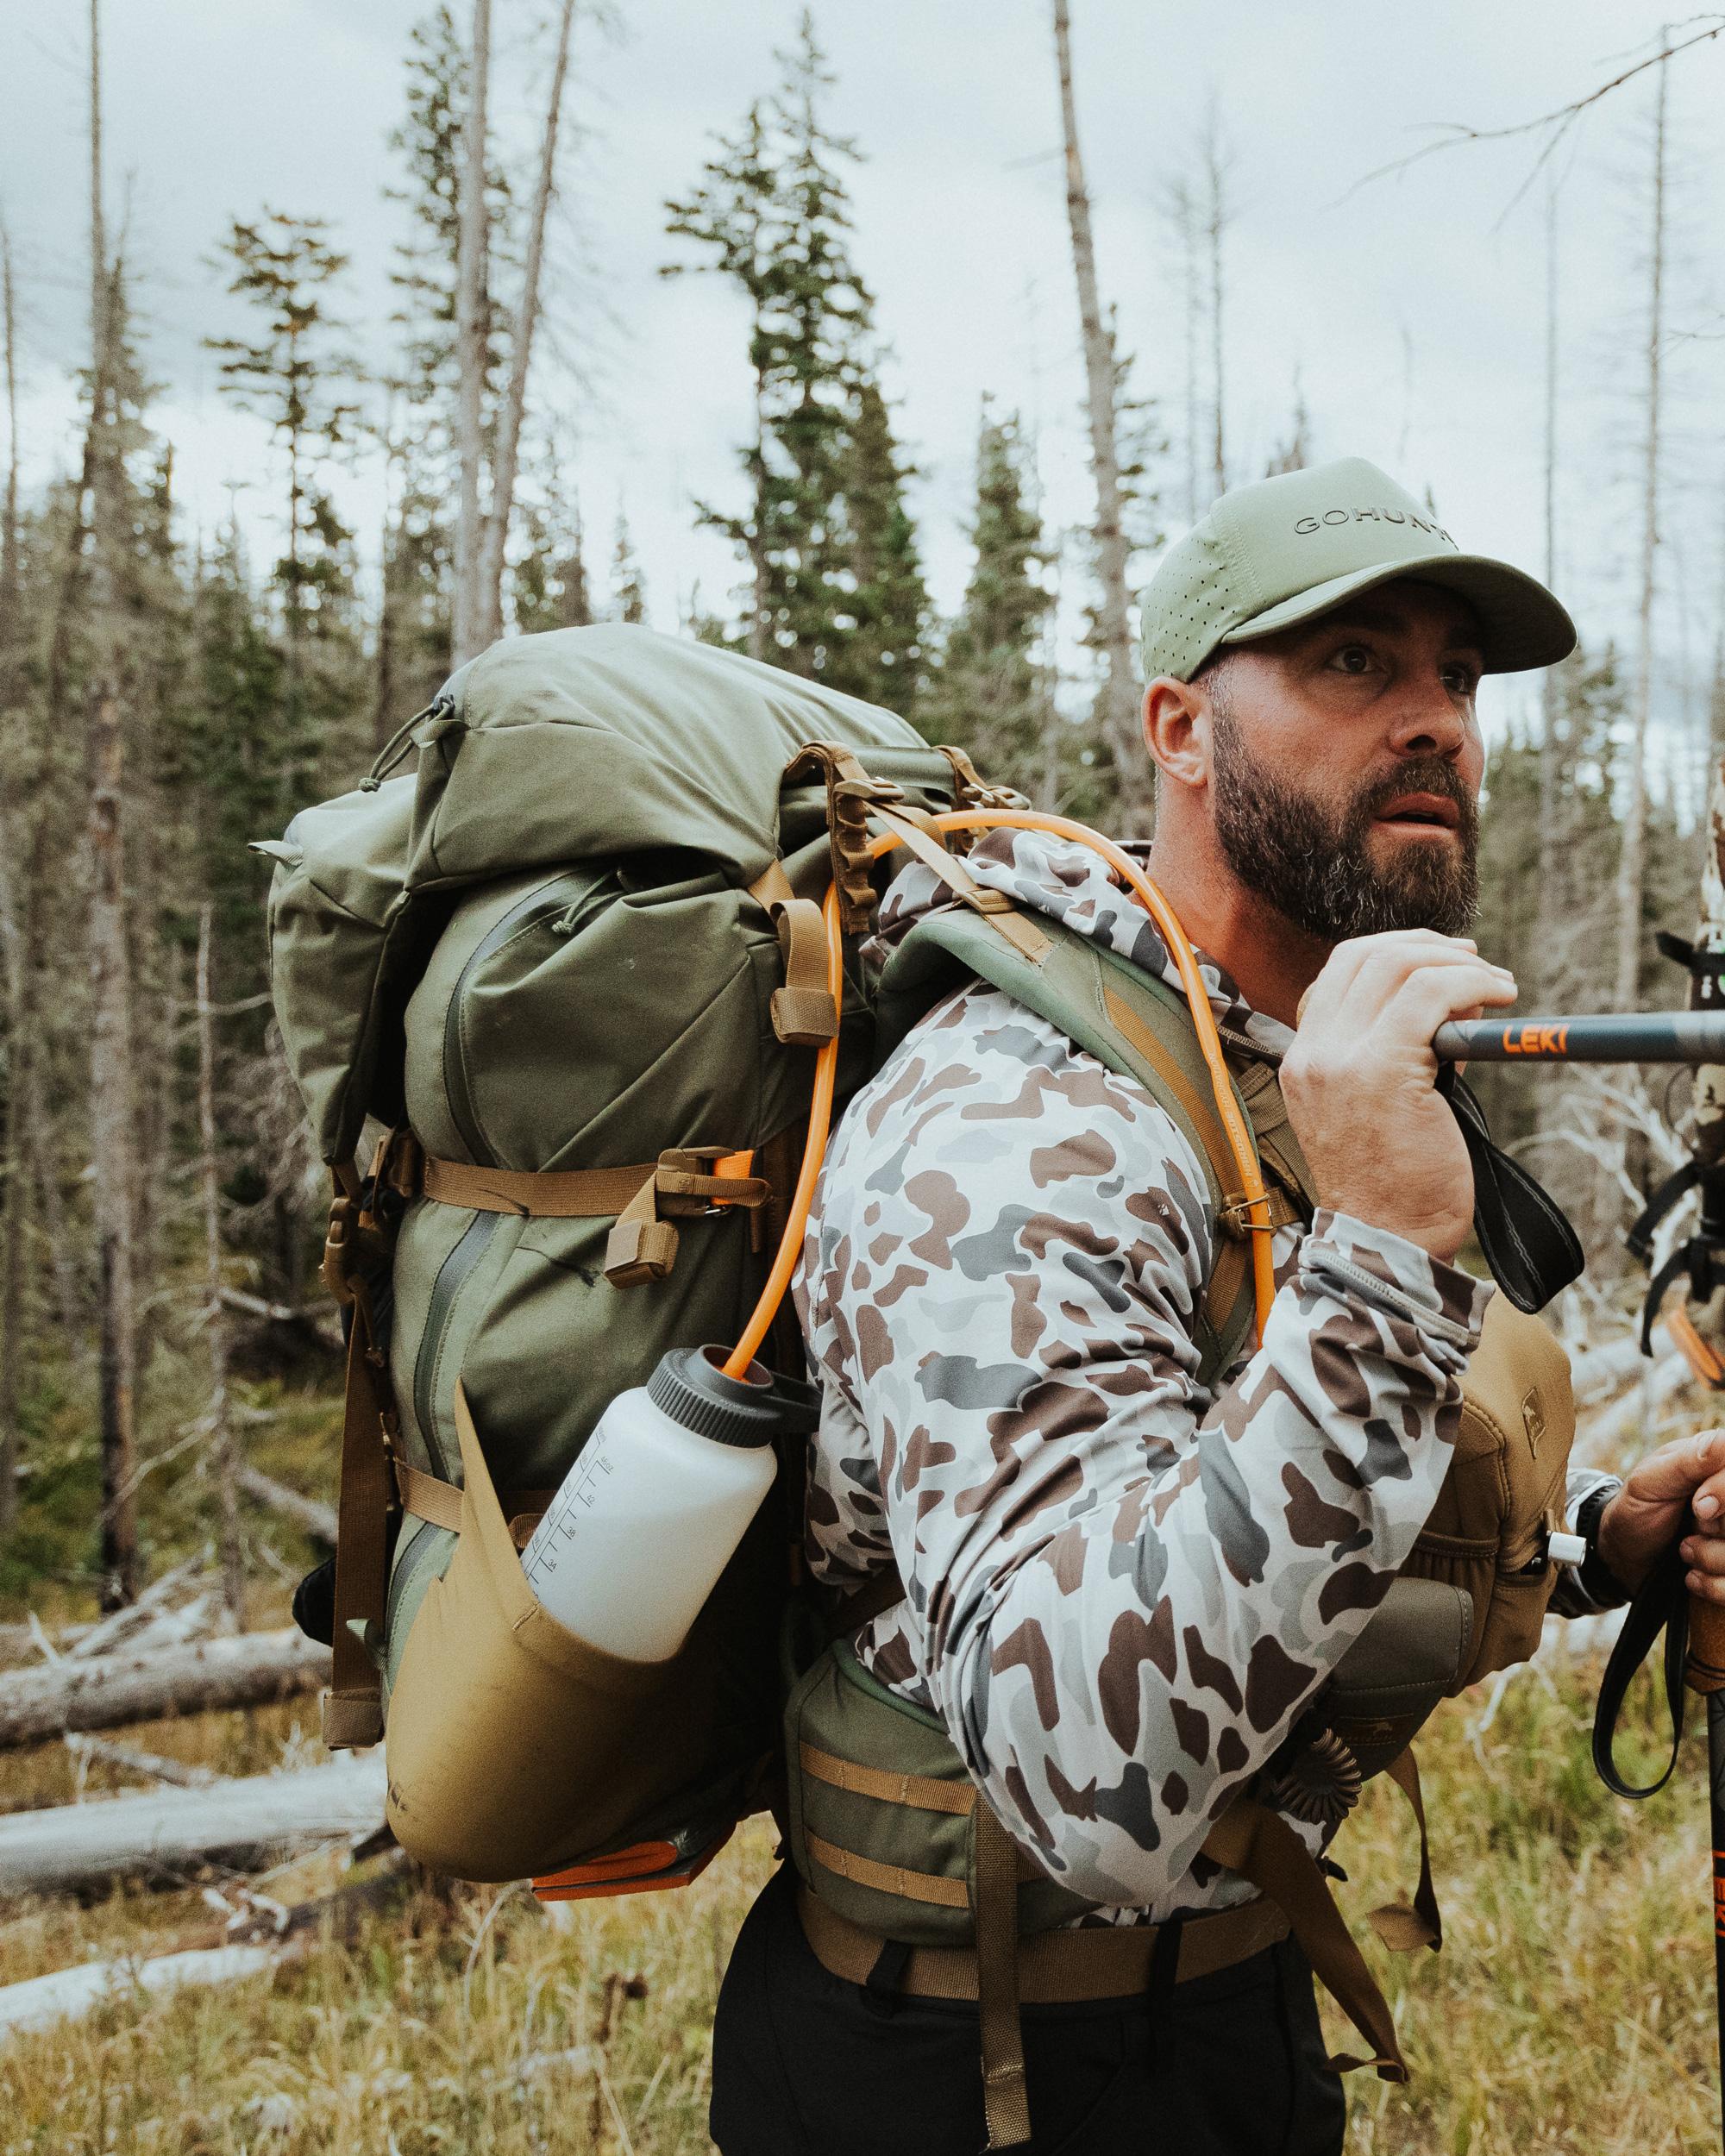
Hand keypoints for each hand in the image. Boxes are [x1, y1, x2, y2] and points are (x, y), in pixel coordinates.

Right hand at [1279, 931, 1516, 1262]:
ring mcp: (1339, 1060)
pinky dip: (1472, 984)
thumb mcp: (1367, 1115)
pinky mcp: (1382, 1070)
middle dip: (1428, 946)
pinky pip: (1430, 996)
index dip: (1393, 955)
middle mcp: (1311, 1053)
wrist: (1386, 1248)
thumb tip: (1447, 1010)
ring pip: (1396, 966)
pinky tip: (1502, 1000)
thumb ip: (1384, 1061)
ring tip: (1497, 988)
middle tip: (1476, 964)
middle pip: (1363, 955)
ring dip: (1458, 964)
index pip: (1336, 973)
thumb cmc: (1394, 1190)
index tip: (1440, 967)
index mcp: (1303, 1061)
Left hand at [1595, 1430, 1724, 1596]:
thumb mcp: (1651, 1481)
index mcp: (1721, 1467)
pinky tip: (1692, 1575)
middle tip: (1691, 1526)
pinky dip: (1714, 1586)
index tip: (1699, 1506)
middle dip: (1716, 1530)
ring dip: (1711, 1559)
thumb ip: (1689, 1461)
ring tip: (1684, 1550)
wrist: (1623, 1554)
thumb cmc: (1637, 1509)